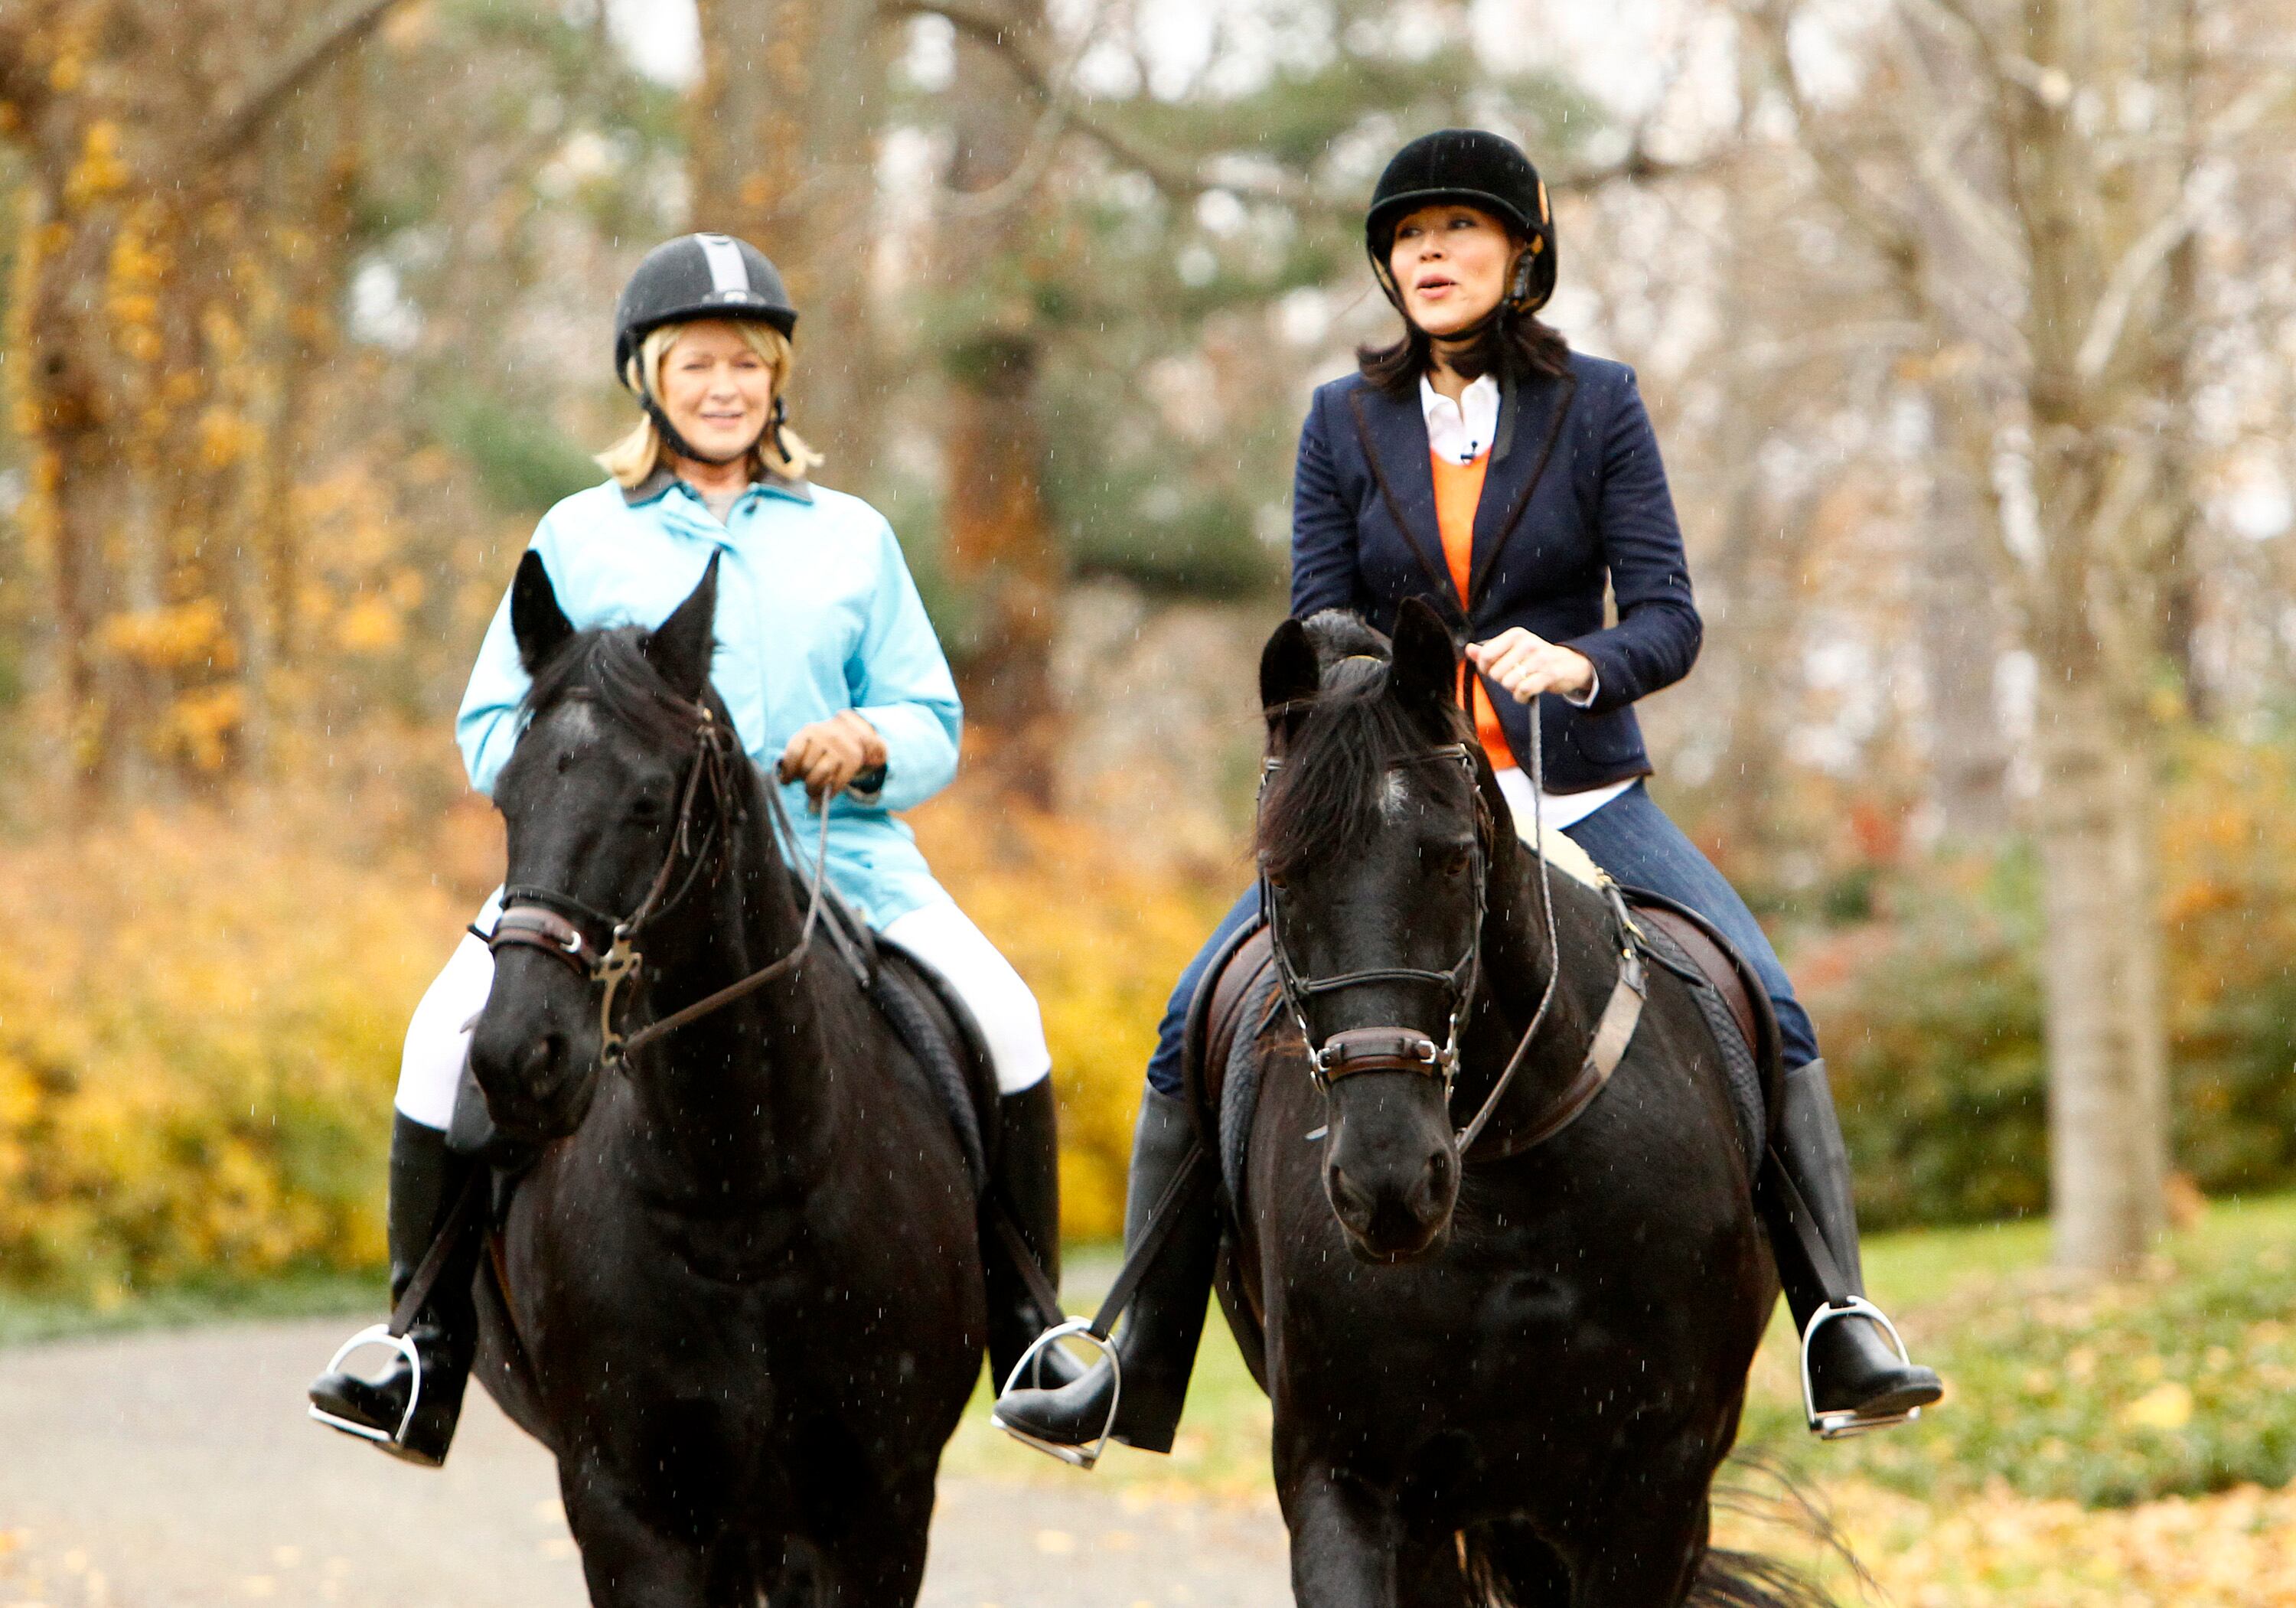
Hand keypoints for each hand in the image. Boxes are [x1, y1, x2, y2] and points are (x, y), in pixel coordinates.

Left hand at [776, 711, 887, 803]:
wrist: (851, 732)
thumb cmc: (821, 742)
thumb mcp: (807, 741)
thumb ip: (795, 758)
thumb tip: (783, 780)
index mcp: (809, 732)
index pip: (794, 753)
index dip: (788, 771)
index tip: (786, 781)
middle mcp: (825, 738)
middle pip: (807, 766)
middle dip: (803, 780)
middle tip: (804, 785)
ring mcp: (840, 749)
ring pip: (822, 774)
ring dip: (814, 788)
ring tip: (812, 791)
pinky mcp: (852, 760)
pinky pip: (838, 782)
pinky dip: (829, 792)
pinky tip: (825, 793)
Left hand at [1465, 629, 1594, 703]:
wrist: (1569, 664)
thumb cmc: (1536, 658)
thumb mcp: (1513, 649)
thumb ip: (1489, 651)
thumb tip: (1469, 650)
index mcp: (1516, 635)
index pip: (1486, 654)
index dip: (1485, 668)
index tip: (1493, 670)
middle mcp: (1527, 644)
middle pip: (1496, 673)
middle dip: (1502, 680)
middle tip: (1516, 676)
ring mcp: (1539, 659)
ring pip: (1508, 683)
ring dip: (1513, 690)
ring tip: (1522, 684)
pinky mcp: (1548, 674)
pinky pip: (1522, 691)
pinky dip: (1521, 697)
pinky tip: (1526, 694)